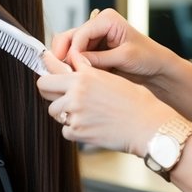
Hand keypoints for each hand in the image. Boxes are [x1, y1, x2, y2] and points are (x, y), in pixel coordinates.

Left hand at [37, 64, 170, 157]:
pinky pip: (65, 130)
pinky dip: (74, 130)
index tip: (43, 69)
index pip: (50, 70)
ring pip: (54, 111)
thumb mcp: (110, 77)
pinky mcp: (77, 132)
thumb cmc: (135, 101)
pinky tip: (91, 125)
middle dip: (51, 91)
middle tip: (62, 94)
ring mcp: (75, 114)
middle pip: (44, 88)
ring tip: (85, 112)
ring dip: (64, 112)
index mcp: (84, 77)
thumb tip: (73, 59)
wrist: (147, 126)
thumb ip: (87, 69)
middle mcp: (76, 94)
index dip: (45, 69)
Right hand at [51, 8, 166, 87]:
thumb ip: (99, 58)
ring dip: (68, 63)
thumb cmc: (148, 57)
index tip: (71, 67)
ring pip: (70, 48)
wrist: (157, 68)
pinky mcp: (93, 51)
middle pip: (70, 38)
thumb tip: (75, 61)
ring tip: (70, 77)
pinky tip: (76, 78)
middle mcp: (97, 25)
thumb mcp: (124, 57)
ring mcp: (94, 39)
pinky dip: (74, 67)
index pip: (80, 33)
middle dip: (64, 55)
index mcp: (106, 19)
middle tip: (61, 72)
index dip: (72, 51)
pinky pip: (77, 58)